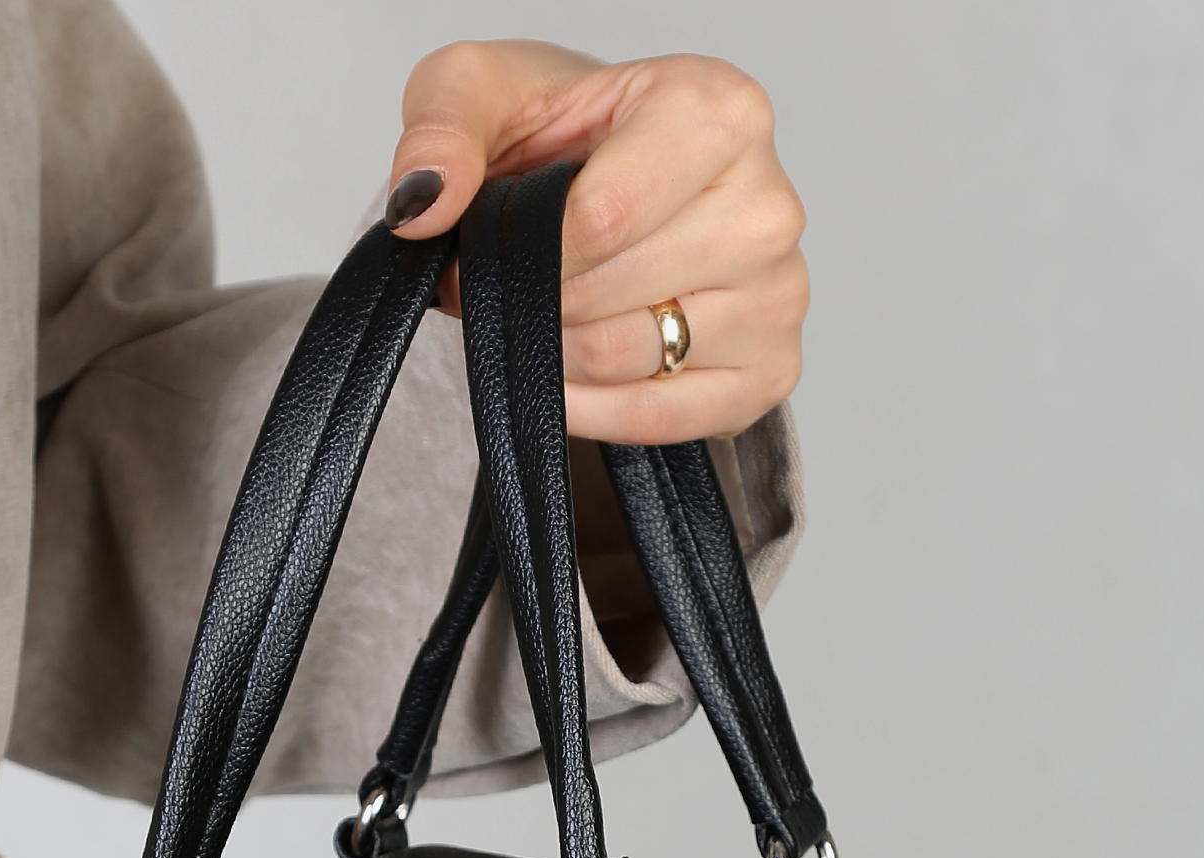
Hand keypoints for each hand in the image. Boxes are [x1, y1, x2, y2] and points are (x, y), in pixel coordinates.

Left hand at [384, 42, 806, 442]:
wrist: (608, 184)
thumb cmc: (562, 137)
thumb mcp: (479, 93)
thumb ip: (440, 129)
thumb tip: (424, 206)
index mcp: (716, 111)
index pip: (601, 218)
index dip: (526, 250)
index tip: (490, 243)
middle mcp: (768, 203)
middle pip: (615, 291)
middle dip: (540, 298)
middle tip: (517, 281)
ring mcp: (779, 294)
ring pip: (634, 355)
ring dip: (563, 350)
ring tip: (549, 312)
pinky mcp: (771, 371)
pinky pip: (669, 418)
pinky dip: (600, 411)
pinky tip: (569, 378)